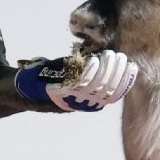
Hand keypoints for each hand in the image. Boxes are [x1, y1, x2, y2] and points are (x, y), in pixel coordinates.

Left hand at [15, 50, 137, 111]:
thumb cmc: (55, 77)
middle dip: (117, 71)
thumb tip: (112, 56)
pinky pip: (82, 83)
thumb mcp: (79, 73)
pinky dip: (91, 70)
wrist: (27, 86)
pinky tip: (95, 59)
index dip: (126, 80)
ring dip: (107, 69)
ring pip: (98, 85)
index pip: (116, 94)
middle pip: (109, 89)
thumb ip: (94, 68)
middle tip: (119, 56)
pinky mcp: (64, 93)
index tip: (131, 65)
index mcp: (93, 102)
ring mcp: (75, 99)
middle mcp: (86, 104)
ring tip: (108, 55)